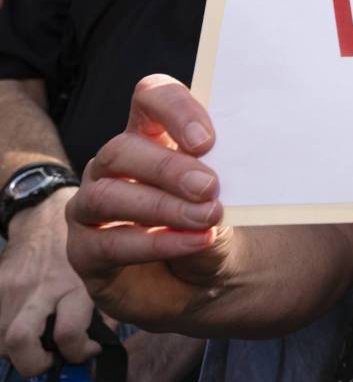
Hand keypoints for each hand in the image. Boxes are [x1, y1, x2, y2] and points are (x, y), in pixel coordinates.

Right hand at [0, 187, 99, 375]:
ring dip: (15, 352)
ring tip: (34, 345)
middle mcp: (41, 287)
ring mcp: (13, 286)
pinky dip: (2, 332)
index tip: (88, 351)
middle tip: (50, 360)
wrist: (48, 217)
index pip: (68, 334)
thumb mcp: (99, 278)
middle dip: (34, 363)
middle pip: (20, 341)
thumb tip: (93, 352)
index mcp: (75, 286)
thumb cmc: (83, 252)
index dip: (78, 353)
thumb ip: (98, 314)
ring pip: (0, 339)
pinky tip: (19, 326)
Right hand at [66, 74, 236, 328]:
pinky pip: (108, 242)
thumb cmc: (214, 224)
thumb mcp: (229, 195)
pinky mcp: (85, 252)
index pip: (150, 98)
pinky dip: (156, 243)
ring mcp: (91, 208)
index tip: (207, 140)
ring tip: (207, 218)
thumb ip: (227, 176)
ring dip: (162, 207)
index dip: (174, 110)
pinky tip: (194, 243)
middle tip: (210, 187)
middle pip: (122, 149)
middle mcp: (114, 167)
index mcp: (152, 136)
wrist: (209, 283)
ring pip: (107, 195)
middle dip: (168, 168)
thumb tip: (239, 163)